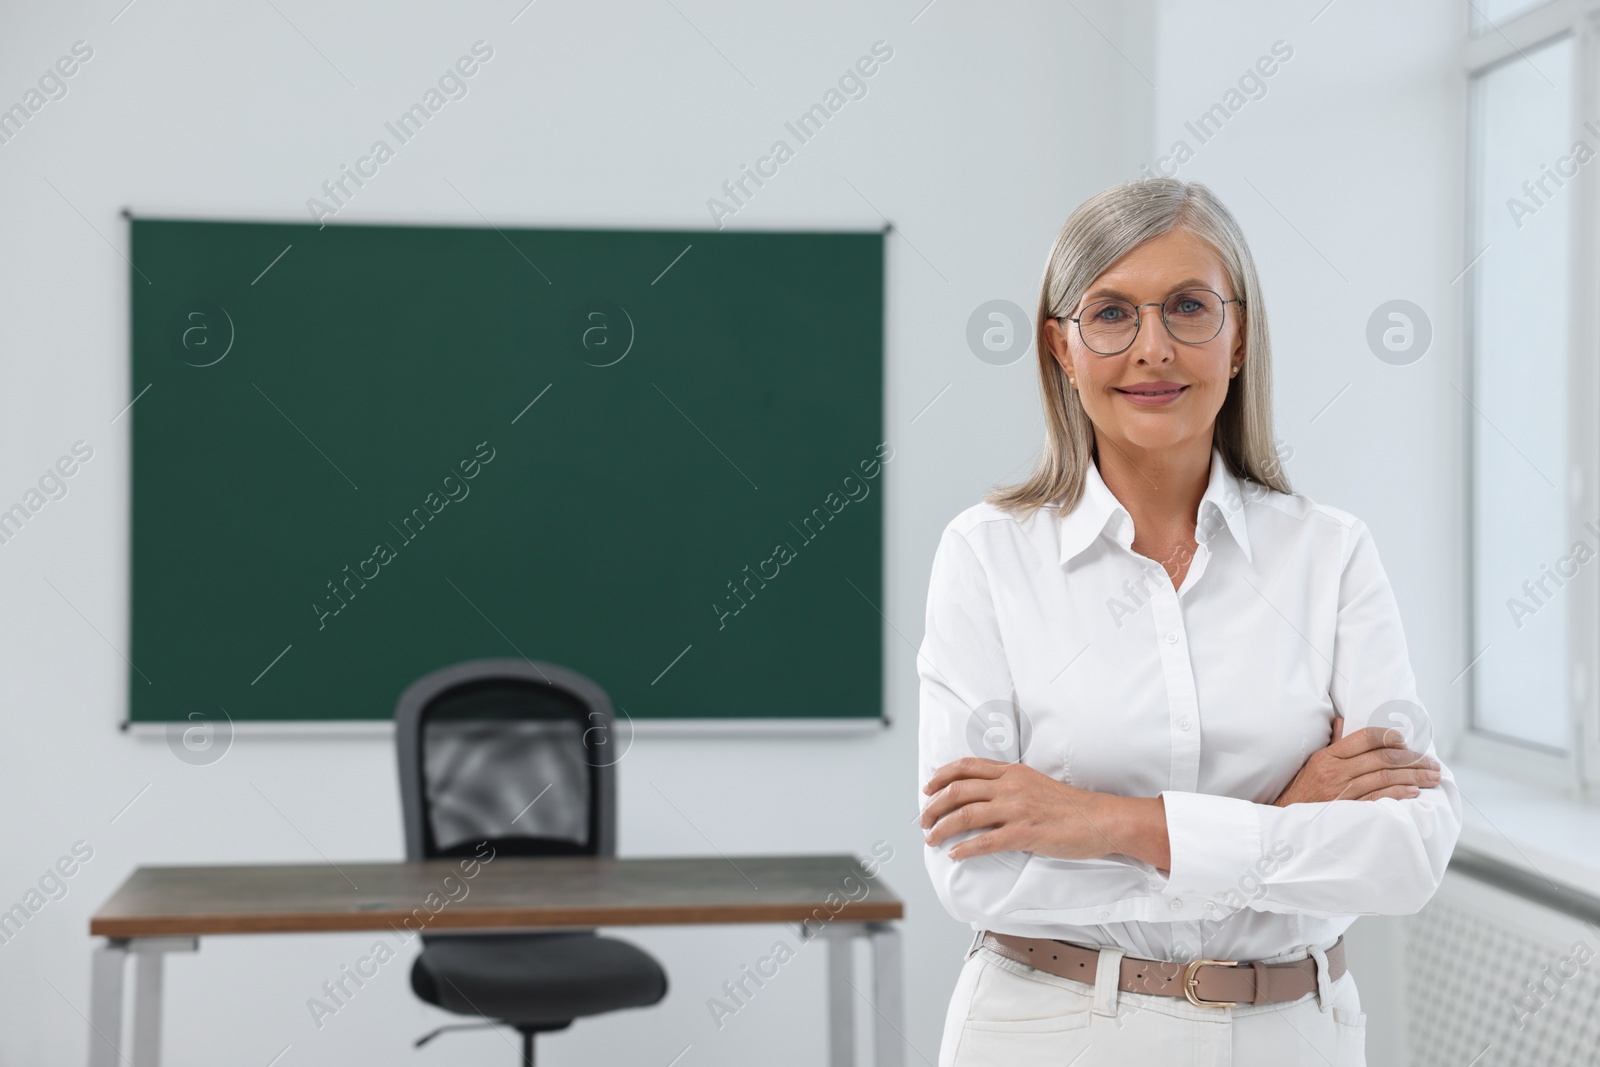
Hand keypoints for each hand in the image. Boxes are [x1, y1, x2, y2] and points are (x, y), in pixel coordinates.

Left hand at [920, 757, 1165, 865]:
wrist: (1101, 819)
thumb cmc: (1070, 806)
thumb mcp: (1036, 783)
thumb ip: (1010, 784)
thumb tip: (983, 794)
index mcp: (1013, 772)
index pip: (967, 767)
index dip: (941, 776)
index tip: (927, 788)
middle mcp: (1011, 786)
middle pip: (958, 790)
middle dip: (934, 805)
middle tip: (923, 820)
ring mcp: (1017, 809)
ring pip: (966, 815)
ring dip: (942, 827)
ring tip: (931, 838)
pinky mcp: (1025, 833)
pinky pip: (986, 841)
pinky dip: (965, 849)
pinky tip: (955, 854)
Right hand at [1272, 718, 1439, 805]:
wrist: (1286, 822)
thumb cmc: (1302, 793)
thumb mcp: (1313, 764)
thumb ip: (1333, 744)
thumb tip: (1344, 723)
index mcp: (1327, 757)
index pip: (1364, 738)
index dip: (1389, 737)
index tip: (1406, 741)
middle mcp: (1335, 772)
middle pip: (1382, 758)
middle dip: (1413, 759)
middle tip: (1432, 763)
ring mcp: (1342, 793)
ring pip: (1385, 778)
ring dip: (1413, 776)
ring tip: (1432, 777)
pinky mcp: (1348, 812)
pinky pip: (1378, 800)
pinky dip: (1398, 794)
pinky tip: (1413, 792)